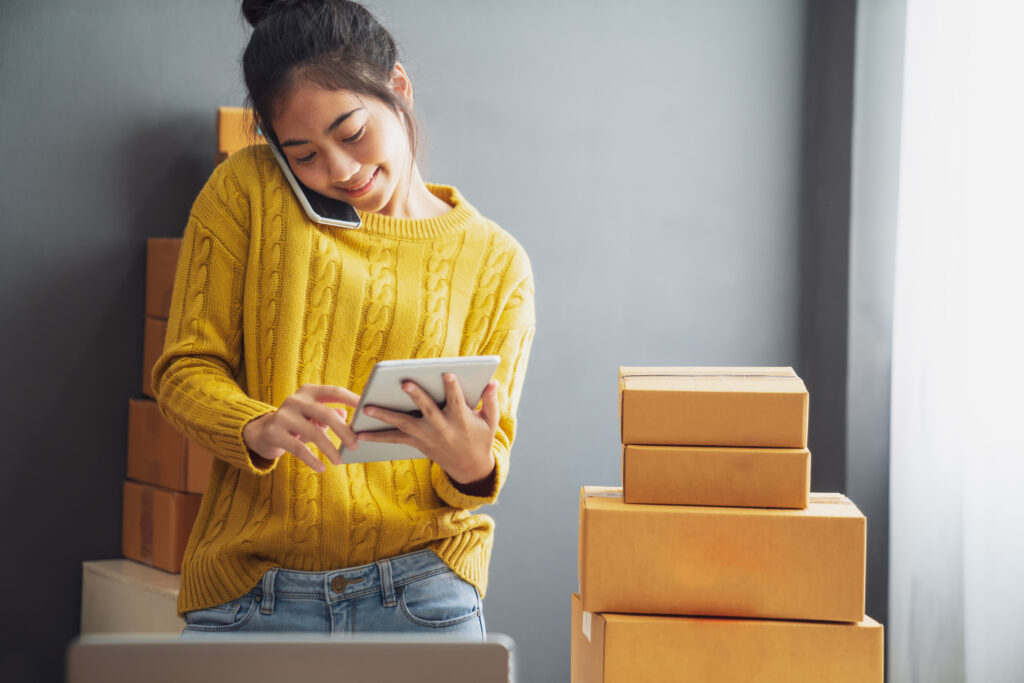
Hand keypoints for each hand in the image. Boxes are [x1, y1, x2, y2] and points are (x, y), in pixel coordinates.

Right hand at [242, 383, 360, 472]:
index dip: (352, 400)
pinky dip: (312, 459)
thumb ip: (330, 414)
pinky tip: (321, 467)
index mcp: (309, 392)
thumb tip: (346, 416)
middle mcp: (296, 400)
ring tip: (340, 461)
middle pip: (325, 413)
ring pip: (313, 432)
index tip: (368, 409)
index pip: (335, 392)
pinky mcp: (274, 432)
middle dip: (343, 431)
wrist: (262, 432)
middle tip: (356, 445)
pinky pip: (298, 448)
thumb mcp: (313, 416)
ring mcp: (283, 415)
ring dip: (329, 448)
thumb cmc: (297, 423)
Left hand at [356, 374, 499, 484]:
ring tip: (366, 407)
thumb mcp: (490, 422)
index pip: (457, 402)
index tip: (447, 374)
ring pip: (403, 424)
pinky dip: (376, 437)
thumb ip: (491, 401)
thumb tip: (492, 382)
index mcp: (461, 420)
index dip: (452, 388)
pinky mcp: (417, 443)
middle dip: (417, 396)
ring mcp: (427, 436)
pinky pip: (394, 439)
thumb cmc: (480, 438)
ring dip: (384, 415)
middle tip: (405, 383)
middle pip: (427, 410)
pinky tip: (359, 433)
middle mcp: (442, 429)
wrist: (469, 468)